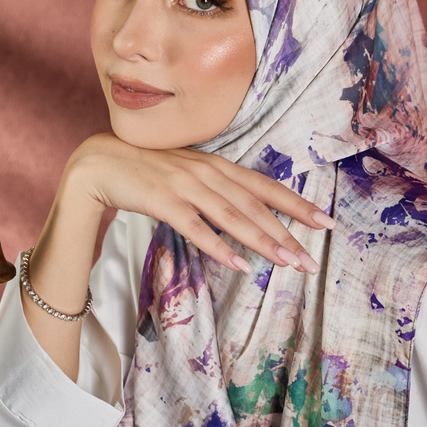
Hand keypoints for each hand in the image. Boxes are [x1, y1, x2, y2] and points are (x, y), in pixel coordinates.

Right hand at [68, 132, 334, 273]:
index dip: (297, 204)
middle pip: (255, 206)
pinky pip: (196, 228)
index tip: (325, 222)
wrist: (101, 163)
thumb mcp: (189, 172)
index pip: (265, 187)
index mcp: (217, 165)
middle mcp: (207, 173)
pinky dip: (219, 247)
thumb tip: (247, 208)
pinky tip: (240, 264)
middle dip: (287, 232)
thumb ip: (217, 186)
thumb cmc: (147, 170)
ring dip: (262, 241)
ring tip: (287, 262)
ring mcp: (186, 186)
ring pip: (233, 217)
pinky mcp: (163, 202)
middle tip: (311, 258)